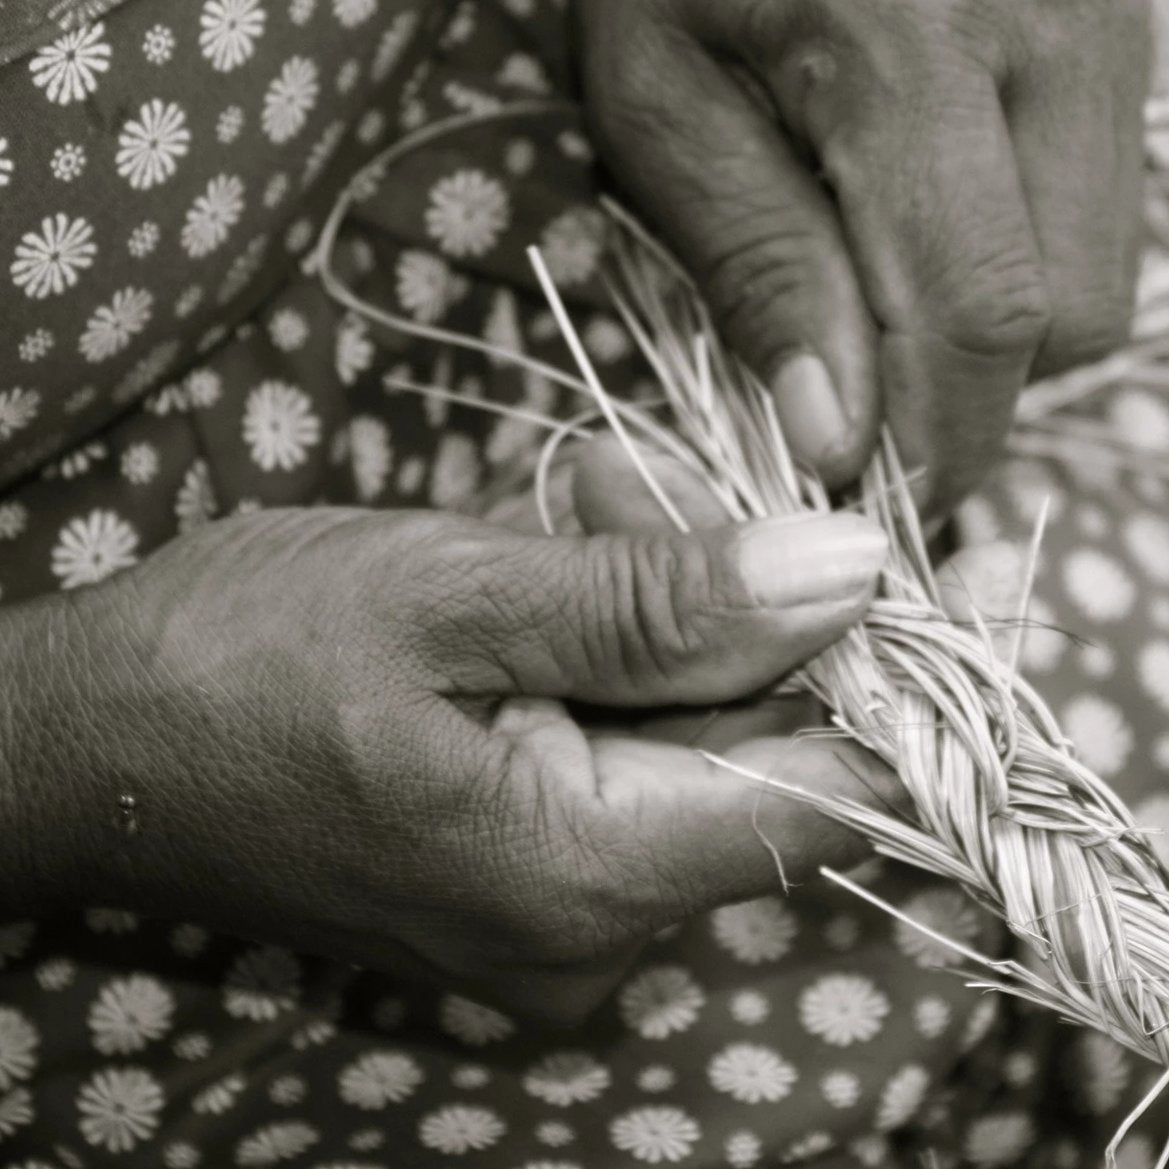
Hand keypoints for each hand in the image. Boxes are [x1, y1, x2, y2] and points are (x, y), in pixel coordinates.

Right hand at [15, 498, 894, 1020]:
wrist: (92, 745)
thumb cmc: (239, 660)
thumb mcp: (456, 593)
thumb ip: (661, 602)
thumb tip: (848, 575)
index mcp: (587, 874)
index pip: (835, 791)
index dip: (885, 665)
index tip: (876, 545)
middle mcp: (594, 931)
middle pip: (761, 754)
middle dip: (731, 600)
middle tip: (637, 483)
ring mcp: (559, 916)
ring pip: (693, 743)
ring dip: (662, 612)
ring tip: (576, 505)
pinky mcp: (526, 878)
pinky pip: (628, 760)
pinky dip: (616, 657)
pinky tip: (554, 573)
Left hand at [576, 0, 1148, 511]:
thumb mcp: (660, 106)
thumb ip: (761, 268)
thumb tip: (837, 436)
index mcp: (915, 44)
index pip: (980, 316)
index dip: (933, 440)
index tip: (863, 497)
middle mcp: (1058, 21)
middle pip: (1068, 317)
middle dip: (965, 398)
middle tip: (859, 405)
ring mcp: (1113, 12)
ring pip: (1100, 273)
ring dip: (994, 337)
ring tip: (881, 307)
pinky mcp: (1124, 19)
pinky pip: (1097, 207)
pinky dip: (1018, 262)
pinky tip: (928, 233)